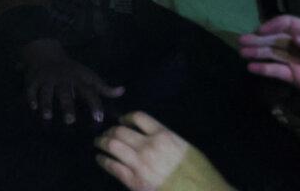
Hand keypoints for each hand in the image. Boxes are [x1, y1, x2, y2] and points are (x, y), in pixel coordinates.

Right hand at [21, 38, 123, 124]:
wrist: (45, 51)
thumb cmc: (70, 68)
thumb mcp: (87, 74)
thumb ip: (102, 87)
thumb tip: (122, 91)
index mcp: (77, 78)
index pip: (88, 91)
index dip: (94, 104)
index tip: (99, 118)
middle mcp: (62, 79)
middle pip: (65, 93)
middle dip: (67, 106)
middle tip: (70, 120)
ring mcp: (47, 79)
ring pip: (47, 92)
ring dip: (47, 103)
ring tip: (47, 116)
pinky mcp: (34, 79)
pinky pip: (31, 89)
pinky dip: (31, 98)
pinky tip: (33, 107)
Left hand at [95, 112, 230, 190]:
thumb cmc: (200, 175)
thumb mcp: (187, 149)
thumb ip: (167, 140)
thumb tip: (152, 137)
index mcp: (164, 135)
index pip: (139, 117)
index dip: (126, 117)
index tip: (121, 120)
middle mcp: (149, 146)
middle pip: (121, 131)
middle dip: (110, 131)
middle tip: (106, 133)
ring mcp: (140, 164)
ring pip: (113, 146)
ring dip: (102, 142)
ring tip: (98, 143)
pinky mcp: (134, 181)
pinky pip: (113, 167)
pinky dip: (103, 161)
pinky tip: (100, 159)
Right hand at [240, 15, 299, 157]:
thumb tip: (294, 38)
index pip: (292, 24)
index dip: (275, 24)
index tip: (260, 30)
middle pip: (278, 39)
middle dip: (260, 38)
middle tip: (241, 41)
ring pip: (275, 54)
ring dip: (258, 52)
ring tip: (241, 52)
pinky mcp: (299, 81)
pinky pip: (278, 72)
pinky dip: (264, 69)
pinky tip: (251, 68)